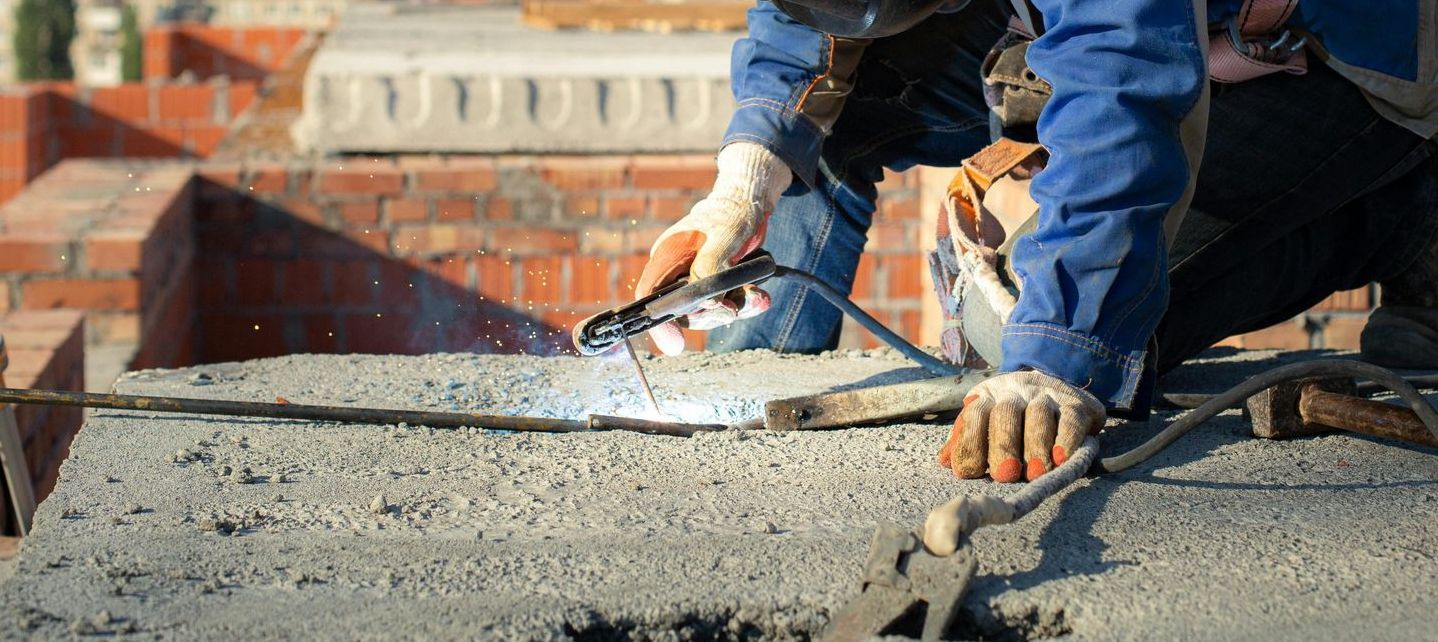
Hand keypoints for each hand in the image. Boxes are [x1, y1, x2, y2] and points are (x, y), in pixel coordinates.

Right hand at [634, 143, 791, 354]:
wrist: (750, 203)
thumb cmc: (733, 213)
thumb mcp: (725, 236)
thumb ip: (711, 266)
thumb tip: (706, 300)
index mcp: (667, 256)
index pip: (649, 295)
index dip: (658, 322)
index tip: (675, 344)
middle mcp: (677, 272)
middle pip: (682, 311)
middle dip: (711, 314)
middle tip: (734, 307)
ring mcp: (695, 280)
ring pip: (706, 312)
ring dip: (734, 308)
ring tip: (756, 295)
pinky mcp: (715, 285)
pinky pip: (725, 305)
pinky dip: (744, 304)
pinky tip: (760, 297)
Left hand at [937, 370, 1103, 481]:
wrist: (1056, 383)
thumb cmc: (1013, 416)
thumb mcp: (985, 421)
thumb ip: (966, 440)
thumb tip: (946, 461)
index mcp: (988, 397)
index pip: (974, 415)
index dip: (969, 442)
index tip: (969, 471)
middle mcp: (1016, 392)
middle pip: (1005, 414)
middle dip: (1003, 445)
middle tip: (1005, 474)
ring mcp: (1047, 396)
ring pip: (1039, 415)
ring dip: (1036, 446)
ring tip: (1035, 473)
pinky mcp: (1076, 404)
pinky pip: (1071, 418)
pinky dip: (1067, 438)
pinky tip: (1061, 457)